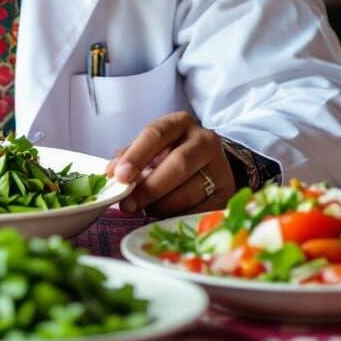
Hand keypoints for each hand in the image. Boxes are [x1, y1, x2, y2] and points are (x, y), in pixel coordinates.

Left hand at [105, 111, 234, 216]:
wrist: (212, 164)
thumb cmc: (173, 154)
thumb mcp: (153, 148)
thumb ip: (131, 157)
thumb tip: (112, 173)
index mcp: (180, 124)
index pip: (156, 134)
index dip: (136, 155)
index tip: (119, 176)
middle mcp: (205, 141)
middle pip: (178, 164)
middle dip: (149, 187)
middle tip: (128, 204)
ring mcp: (221, 168)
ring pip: (189, 191)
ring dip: (162, 205)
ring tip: (147, 209)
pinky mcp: (228, 194)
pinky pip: (200, 210)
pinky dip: (179, 217)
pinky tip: (167, 216)